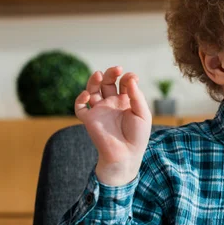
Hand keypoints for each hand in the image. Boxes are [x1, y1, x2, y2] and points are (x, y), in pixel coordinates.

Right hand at [74, 66, 151, 185]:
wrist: (126, 155)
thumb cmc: (137, 136)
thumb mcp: (143, 114)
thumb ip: (137, 96)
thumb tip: (130, 78)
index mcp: (126, 101)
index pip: (124, 83)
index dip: (128, 77)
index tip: (133, 78)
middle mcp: (112, 104)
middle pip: (107, 83)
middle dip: (111, 74)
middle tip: (116, 69)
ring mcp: (100, 111)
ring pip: (93, 90)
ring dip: (94, 81)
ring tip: (99, 74)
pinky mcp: (89, 119)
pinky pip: (80, 107)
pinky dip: (80, 99)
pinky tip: (87, 95)